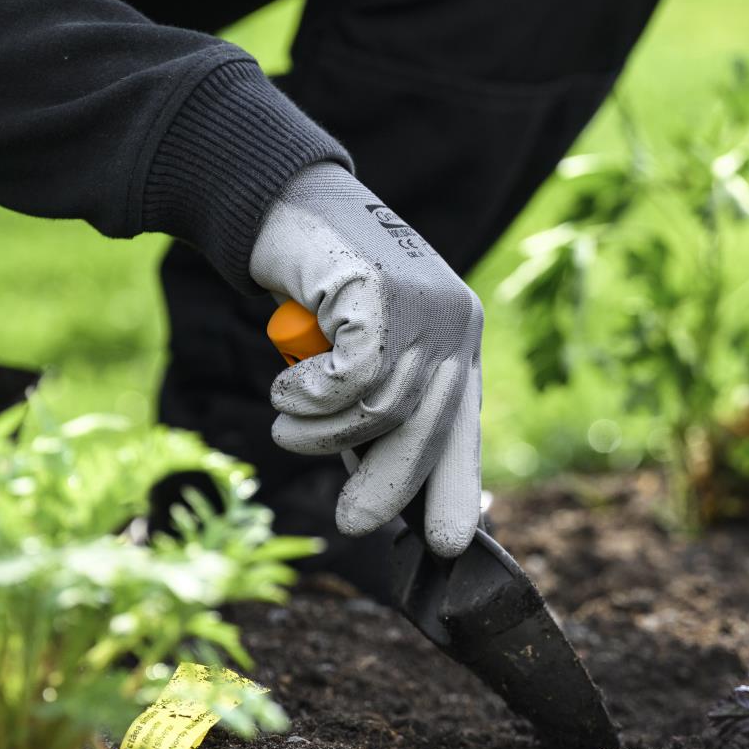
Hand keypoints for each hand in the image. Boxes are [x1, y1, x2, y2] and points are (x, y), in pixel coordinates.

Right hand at [251, 163, 482, 557]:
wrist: (283, 206)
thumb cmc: (318, 291)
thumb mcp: (360, 355)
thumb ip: (381, 410)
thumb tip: (387, 499)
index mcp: (459, 341)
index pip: (465, 428)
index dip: (457, 486)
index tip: (451, 542)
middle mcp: (454, 323)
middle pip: (428, 430)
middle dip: (388, 486)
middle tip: (353, 523)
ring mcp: (424, 306)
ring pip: (380, 410)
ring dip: (321, 431)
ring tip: (287, 420)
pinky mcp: (383, 294)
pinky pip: (348, 380)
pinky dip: (308, 396)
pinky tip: (286, 388)